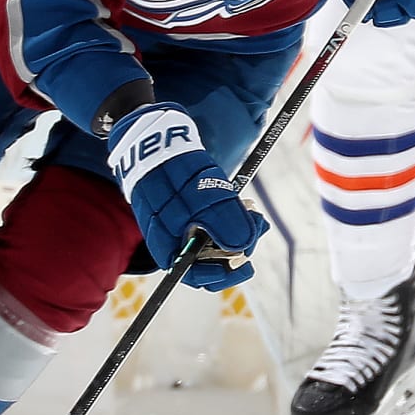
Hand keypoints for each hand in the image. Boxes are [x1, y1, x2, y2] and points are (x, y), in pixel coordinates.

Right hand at [106, 103, 268, 289]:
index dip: (222, 274)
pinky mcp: (190, 211)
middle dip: (238, 245)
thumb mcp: (203, 197)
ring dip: (239, 230)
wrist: (155, 139)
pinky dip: (230, 216)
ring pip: (215, 239)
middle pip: (210, 258)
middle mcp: (174, 240)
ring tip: (253, 212)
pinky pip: (213, 223)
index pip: (195, 275)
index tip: (245, 262)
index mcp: (168, 246)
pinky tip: (244, 204)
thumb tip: (244, 247)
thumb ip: (224, 224)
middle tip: (258, 226)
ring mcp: (182, 225)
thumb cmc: (173, 171)